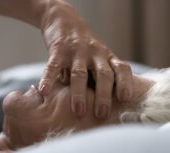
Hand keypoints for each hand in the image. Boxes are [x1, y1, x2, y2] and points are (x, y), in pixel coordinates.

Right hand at [39, 0, 132, 118]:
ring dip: (79, 93)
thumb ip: (104, 78)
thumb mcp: (100, 59)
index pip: (121, 69)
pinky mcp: (58, 49)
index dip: (125, 83)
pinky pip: (53, 66)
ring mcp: (77, 51)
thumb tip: (109, 109)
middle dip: (103, 95)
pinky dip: (49, 79)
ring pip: (79, 74)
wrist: (65, 20)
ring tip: (78, 111)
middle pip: (103, 75)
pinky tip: (44, 92)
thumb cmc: (86, 50)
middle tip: (102, 114)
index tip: (125, 99)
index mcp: (108, 58)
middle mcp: (96, 54)